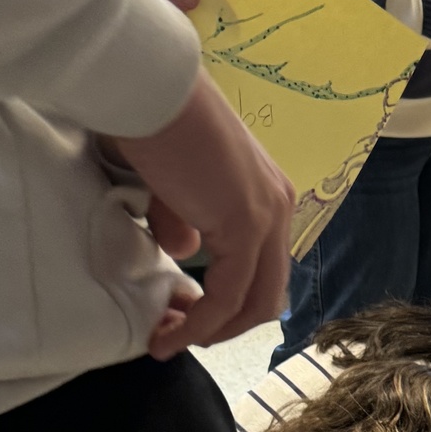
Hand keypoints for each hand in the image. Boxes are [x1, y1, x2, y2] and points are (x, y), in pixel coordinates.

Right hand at [108, 70, 294, 356]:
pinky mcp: (247, 225)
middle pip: (268, 294)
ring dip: (213, 331)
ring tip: (170, 341)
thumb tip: (184, 252)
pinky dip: (201, 322)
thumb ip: (185, 221)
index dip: (228, 305)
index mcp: (268, 195)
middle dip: (225, 327)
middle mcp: (279, 207)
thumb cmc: (155, 125)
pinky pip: (230, 294)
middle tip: (178, 337)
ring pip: (255, 301)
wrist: (151, 90)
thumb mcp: (174, 184)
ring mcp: (269, 216)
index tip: (182, 317)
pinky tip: (171, 334)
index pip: (262, 268)